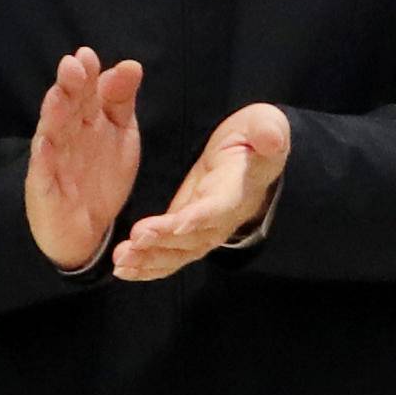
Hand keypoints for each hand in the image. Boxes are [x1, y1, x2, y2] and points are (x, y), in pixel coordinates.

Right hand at [25, 49, 144, 270]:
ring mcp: (53, 161)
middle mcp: (66, 135)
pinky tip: (45, 144)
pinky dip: (43, 159)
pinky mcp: (45, 189)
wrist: (86, 228)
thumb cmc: (100, 174)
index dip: (86, 75)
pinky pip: (44, 172)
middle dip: (69, 86)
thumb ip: (121, 100)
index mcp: (85, 120)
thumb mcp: (120, 134)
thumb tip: (130, 64)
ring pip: (52, 134)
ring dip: (53, 115)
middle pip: (66, 107)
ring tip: (58, 96)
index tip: (88, 56)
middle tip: (73, 66)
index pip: (85, 92)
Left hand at [111, 101, 291, 281]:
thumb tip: (273, 139)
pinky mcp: (187, 234)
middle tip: (135, 241)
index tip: (179, 224)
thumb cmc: (254, 139)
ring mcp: (205, 230)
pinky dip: (148, 267)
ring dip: (150, 260)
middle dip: (164, 242)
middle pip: (194, 237)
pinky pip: (170, 257)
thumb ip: (267, 130)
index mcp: (238, 188)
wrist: (252, 160)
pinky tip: (123, 270)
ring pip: (180, 253)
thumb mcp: (264, 124)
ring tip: (122, 261)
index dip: (201, 216)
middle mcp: (222, 218)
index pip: (221, 206)